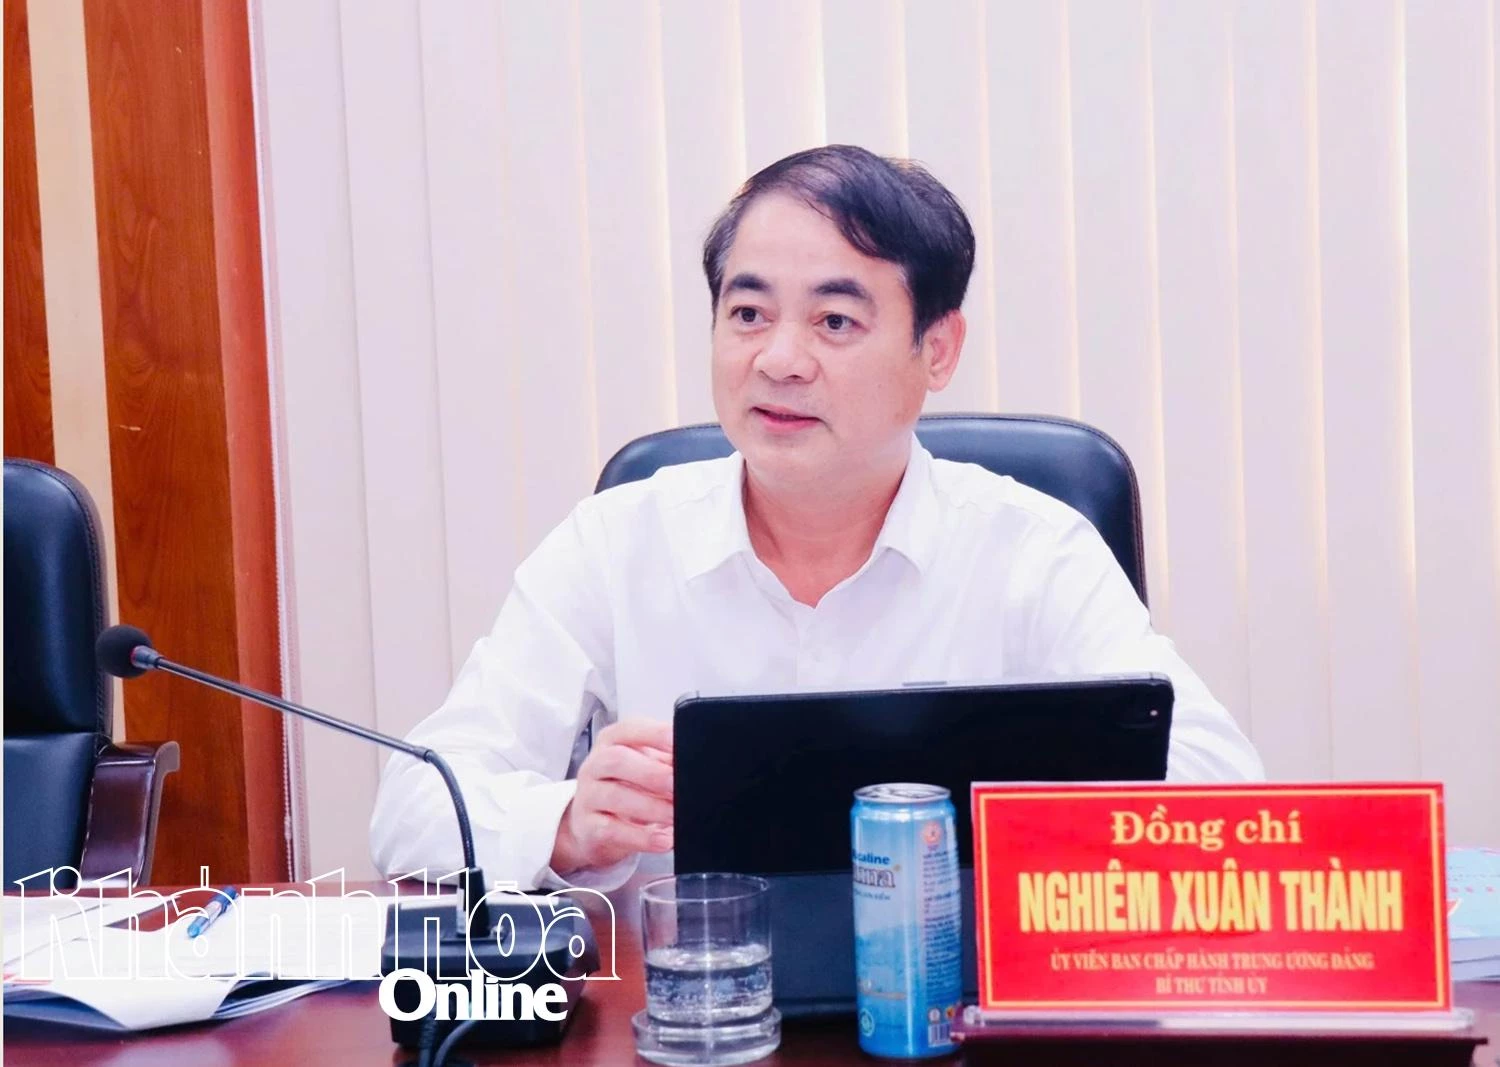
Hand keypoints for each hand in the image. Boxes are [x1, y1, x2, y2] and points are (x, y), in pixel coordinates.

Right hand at [550, 719, 673, 875]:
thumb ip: (666, 762)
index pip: (629, 729)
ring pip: (615, 797)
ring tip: (677, 816)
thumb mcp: (643, 767)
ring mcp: (588, 797)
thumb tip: (694, 766)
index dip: (656, 735)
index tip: (681, 745)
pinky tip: (664, 839)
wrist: (592, 828)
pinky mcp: (589, 829)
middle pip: (617, 760)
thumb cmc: (624, 789)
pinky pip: (613, 831)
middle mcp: (595, 765)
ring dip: (652, 807)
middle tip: (678, 785)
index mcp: (612, 741)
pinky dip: (642, 837)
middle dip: (652, 773)